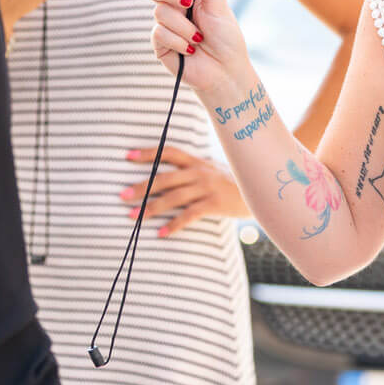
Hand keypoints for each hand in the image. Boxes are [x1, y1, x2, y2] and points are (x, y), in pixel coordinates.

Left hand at [120, 146, 250, 236]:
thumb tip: (170, 176)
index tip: (127, 156)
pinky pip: (189, 214)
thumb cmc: (233, 183)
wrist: (262, 191)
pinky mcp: (214, 204)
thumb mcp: (214, 170)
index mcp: (197, 161)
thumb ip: (194, 170)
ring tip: (133, 217)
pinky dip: (174, 224)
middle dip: (141, 186)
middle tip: (121, 196)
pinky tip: (161, 233)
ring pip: (173, 197)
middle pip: (165, 177)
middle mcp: (199, 172)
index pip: (169, 152)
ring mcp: (207, 187)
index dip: (148, 153)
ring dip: (151, 207)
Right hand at [140, 0, 251, 96]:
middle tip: (188, 2)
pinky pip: (159, 33)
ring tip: (198, 38)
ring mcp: (164, 24)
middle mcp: (172, 4)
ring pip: (159, 12)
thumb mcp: (220, 5)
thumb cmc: (226, 37)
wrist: (225, 71)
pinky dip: (179, 41)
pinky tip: (190, 50)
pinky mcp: (159, 43)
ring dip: (184, 26)